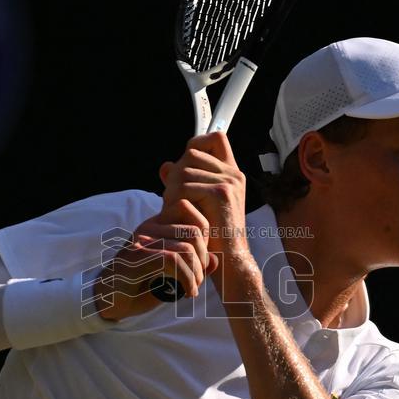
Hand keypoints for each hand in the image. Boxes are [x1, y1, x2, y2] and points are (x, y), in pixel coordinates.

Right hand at [93, 198, 217, 320]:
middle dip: (204, 258)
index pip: (189, 210)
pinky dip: (186, 279)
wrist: (106, 299)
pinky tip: (187, 293)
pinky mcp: (136, 258)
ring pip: (186, 248)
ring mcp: (141, 241)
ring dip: (196, 273)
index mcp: (157, 224)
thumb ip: (192, 264)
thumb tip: (216, 260)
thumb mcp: (171, 274)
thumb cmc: (140, 285)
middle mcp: (149, 227)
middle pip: (194, 230)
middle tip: (198, 278)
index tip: (201, 259)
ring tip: (193, 288)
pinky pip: (173, 262)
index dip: (205, 235)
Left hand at [159, 132, 247, 261]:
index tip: (182, 163)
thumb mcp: (195, 205)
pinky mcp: (221, 193)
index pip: (216, 138)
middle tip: (172, 198)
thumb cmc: (211, 236)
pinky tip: (178, 216)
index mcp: (231, 174)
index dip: (197, 143)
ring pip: (184, 169)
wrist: (229, 260)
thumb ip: (182, 184)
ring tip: (174, 210)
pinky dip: (175, 201)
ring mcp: (229, 182)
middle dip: (176, 173)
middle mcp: (233, 174)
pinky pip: (186, 186)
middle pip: (192, 153)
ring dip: (171, 190)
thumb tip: (165, 166)